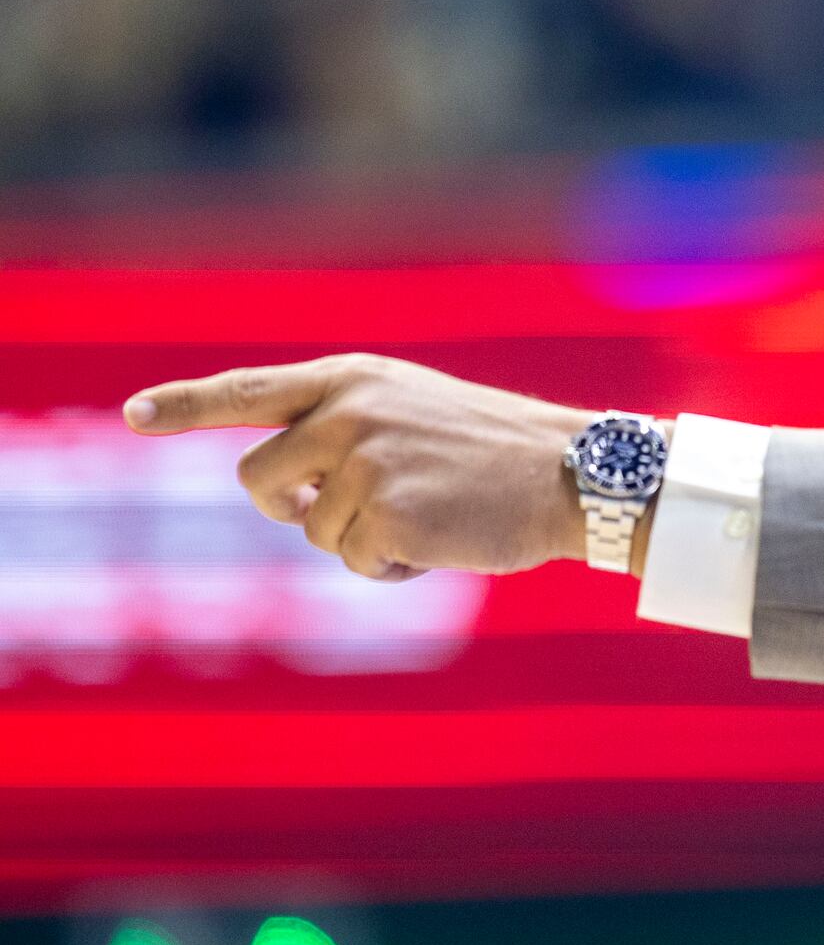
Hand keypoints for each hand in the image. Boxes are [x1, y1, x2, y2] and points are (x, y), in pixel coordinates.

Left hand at [124, 354, 601, 581]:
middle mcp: (345, 414)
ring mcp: (362, 465)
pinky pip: (354, 562)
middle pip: (259, 479)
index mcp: (351, 380)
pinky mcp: (384, 516)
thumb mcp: (412, 408)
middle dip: (290, 505)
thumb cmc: (495, 446)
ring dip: (361, 537)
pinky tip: (441, 540)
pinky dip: (392, 565)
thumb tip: (285, 494)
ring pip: (312, 530)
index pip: (248, 390)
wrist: (569, 472)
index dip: (184, 404)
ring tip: (430, 513)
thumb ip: (343, 426)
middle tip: (344, 508)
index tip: (133, 416)